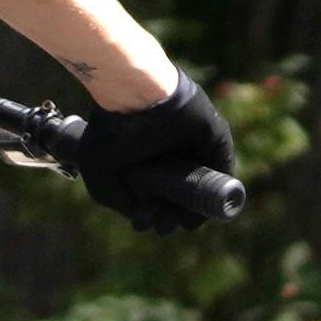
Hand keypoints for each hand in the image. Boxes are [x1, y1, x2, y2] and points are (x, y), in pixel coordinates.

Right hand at [59, 75, 245, 232]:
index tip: (144, 221)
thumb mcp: (99, 173)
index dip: (154, 212)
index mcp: (148, 155)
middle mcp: (173, 151)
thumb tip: (141, 219)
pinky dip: (216, 193)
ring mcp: (196, 144)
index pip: (158, 192)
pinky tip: (198, 209)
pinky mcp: (215, 138)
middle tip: (161, 224)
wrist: (132, 95)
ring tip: (175, 221)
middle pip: (181, 193)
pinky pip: (222, 171)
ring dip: (191, 210)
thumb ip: (115, 199)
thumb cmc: (110, 129)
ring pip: (201, 186)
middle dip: (171, 215)